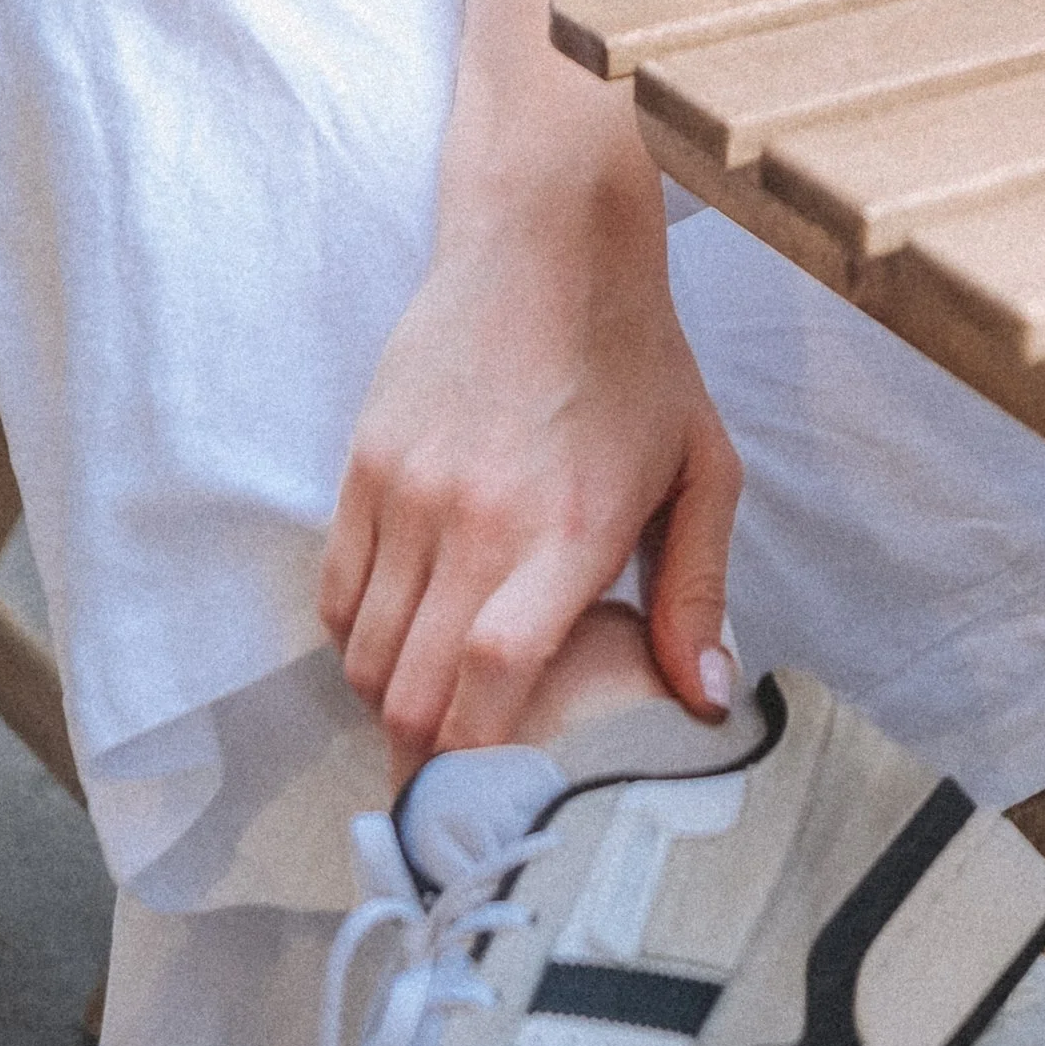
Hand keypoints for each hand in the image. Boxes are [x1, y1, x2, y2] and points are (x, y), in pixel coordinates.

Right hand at [318, 160, 740, 787]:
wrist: (546, 239)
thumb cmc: (636, 359)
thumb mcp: (700, 468)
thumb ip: (697, 592)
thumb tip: (705, 702)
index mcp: (568, 528)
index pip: (495, 677)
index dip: (480, 758)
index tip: (490, 806)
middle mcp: (477, 517)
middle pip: (414, 689)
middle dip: (428, 762)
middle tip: (452, 795)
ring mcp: (409, 489)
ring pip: (367, 652)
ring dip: (393, 703)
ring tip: (432, 716)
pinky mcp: (365, 462)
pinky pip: (338, 592)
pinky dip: (358, 640)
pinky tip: (400, 642)